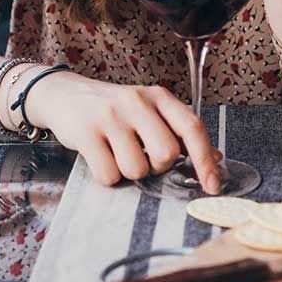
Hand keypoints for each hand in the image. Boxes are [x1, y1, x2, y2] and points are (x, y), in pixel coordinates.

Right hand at [32, 71, 223, 193]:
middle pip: (167, 153)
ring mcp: (110, 115)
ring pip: (137, 169)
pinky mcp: (86, 132)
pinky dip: (107, 176)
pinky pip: (109, 175)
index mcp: (158, 96)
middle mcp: (136, 101)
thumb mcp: (149, 111)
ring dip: (129, 172)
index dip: (205, 160)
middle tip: (144, 156)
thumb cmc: (115, 109)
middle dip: (158, 166)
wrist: (66, 95)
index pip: (192, 127)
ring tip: (118, 153)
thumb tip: (216, 159)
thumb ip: (179, 132)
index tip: (213, 185)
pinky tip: (101, 156)